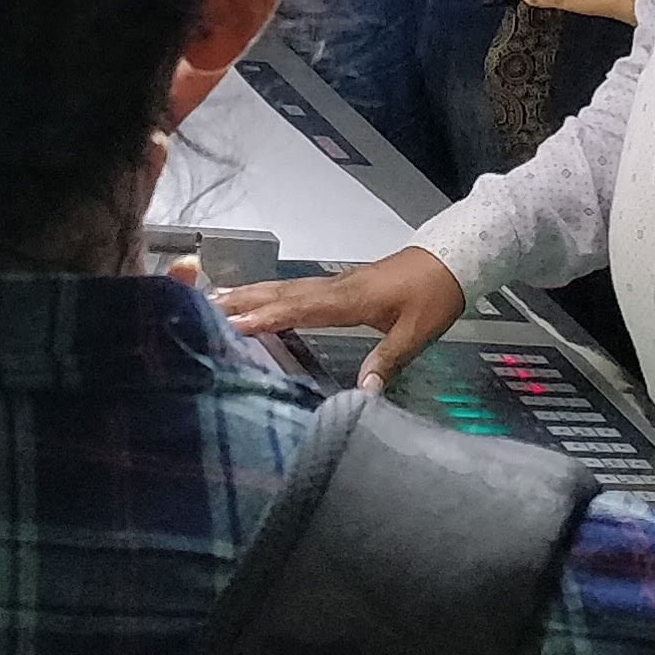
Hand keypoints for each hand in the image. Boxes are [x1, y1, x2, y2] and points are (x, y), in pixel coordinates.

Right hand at [217, 245, 466, 388]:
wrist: (449, 259)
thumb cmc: (433, 295)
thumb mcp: (416, 332)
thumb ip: (388, 361)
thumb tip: (363, 394)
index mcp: (349, 299)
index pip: (300, 308)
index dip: (268, 317)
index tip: (235, 324)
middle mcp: (334, 288)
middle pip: (282, 293)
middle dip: (244, 300)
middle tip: (204, 305)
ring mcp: (334, 284)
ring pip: (285, 288)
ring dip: (250, 293)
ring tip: (216, 298)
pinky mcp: (339, 286)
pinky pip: (296, 290)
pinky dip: (270, 294)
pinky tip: (259, 299)